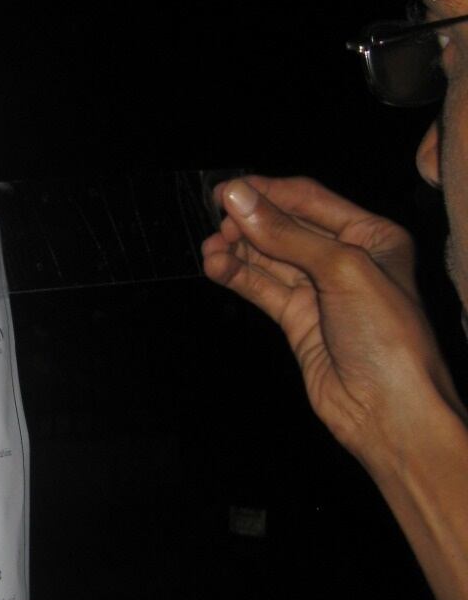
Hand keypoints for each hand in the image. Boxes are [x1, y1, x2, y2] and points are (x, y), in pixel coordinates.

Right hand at [201, 175, 463, 463]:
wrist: (388, 409)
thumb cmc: (387, 337)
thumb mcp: (341, 270)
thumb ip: (286, 234)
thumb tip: (238, 198)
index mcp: (373, 236)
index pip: (311, 200)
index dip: (268, 192)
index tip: (227, 190)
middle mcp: (347, 259)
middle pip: (286, 227)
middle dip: (250, 223)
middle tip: (217, 222)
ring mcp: (321, 291)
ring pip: (269, 259)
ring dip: (238, 250)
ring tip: (210, 248)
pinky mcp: (299, 320)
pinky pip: (262, 288)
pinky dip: (238, 276)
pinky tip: (216, 267)